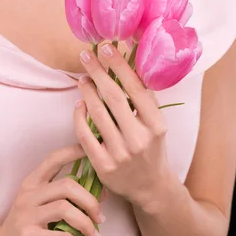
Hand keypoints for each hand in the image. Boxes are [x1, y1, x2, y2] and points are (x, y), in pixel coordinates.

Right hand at [0, 144, 103, 235]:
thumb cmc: (27, 228)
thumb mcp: (43, 208)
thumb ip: (68, 198)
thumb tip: (102, 194)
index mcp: (32, 184)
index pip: (54, 159)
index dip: (74, 152)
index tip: (93, 151)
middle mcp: (28, 195)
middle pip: (68, 185)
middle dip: (90, 201)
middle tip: (100, 217)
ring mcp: (26, 216)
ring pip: (65, 208)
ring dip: (86, 224)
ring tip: (94, 235)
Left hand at [74, 44, 175, 207]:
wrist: (151, 187)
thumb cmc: (153, 150)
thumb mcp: (157, 126)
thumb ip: (145, 102)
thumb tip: (128, 69)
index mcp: (156, 126)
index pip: (136, 89)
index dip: (120, 66)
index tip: (107, 48)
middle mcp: (139, 139)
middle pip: (114, 97)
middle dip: (98, 72)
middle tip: (86, 55)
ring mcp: (120, 154)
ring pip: (97, 114)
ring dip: (87, 92)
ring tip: (82, 78)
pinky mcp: (103, 166)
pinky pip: (85, 136)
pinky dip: (79, 117)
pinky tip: (78, 105)